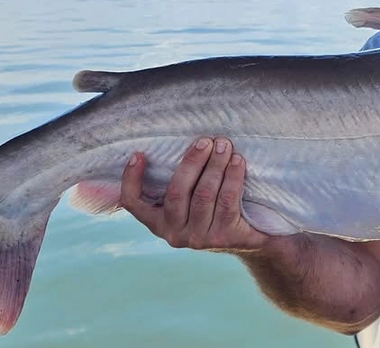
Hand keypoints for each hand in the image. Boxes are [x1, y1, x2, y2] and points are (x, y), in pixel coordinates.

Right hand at [120, 137, 269, 252]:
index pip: (134, 204)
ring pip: (204, 195)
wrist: (248, 239)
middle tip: (206, 141)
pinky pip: (227, 201)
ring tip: (224, 146)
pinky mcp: (224, 237)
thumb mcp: (189, 201)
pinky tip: (237, 161)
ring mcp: (199, 238)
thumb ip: (178, 182)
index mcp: (159, 223)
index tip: (139, 155)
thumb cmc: (213, 209)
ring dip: (215, 165)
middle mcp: (175, 234)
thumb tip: (165, 146)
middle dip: (192, 162)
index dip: (131, 180)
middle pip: (177, 192)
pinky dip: (232, 177)